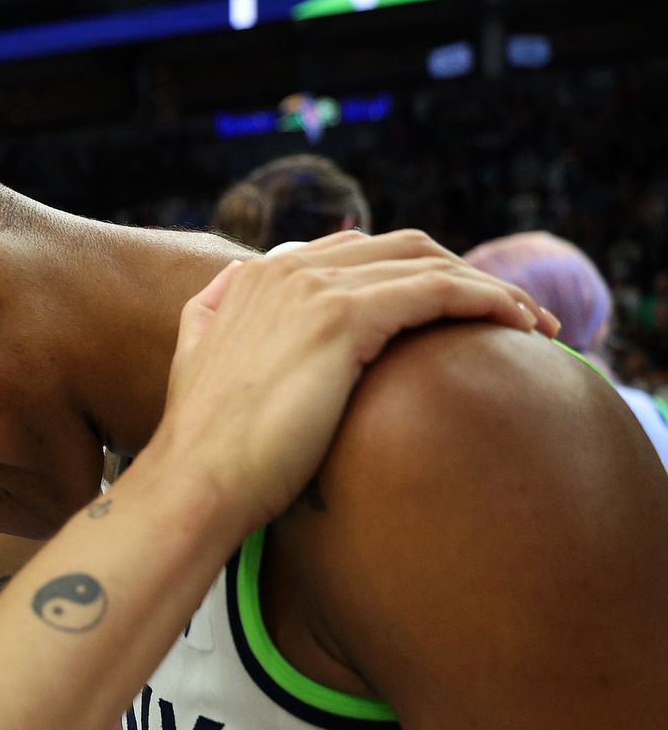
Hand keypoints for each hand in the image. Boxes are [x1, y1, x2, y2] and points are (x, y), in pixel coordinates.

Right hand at [151, 230, 554, 537]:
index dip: (421, 273)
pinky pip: (439, 291)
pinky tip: (519, 328)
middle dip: (464, 273)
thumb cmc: (205, 448)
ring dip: (492, 288)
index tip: (460, 311)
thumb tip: (236, 281)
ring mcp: (313, 290)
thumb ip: (214, 311)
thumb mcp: (195, 358)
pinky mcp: (343, 319)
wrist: (195, 482)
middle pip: (404, 247)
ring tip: (534, 325)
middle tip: (510, 316)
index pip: (362, 253)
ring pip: (430, 264)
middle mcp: (286, 270)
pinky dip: (488, 300)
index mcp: (256, 277)